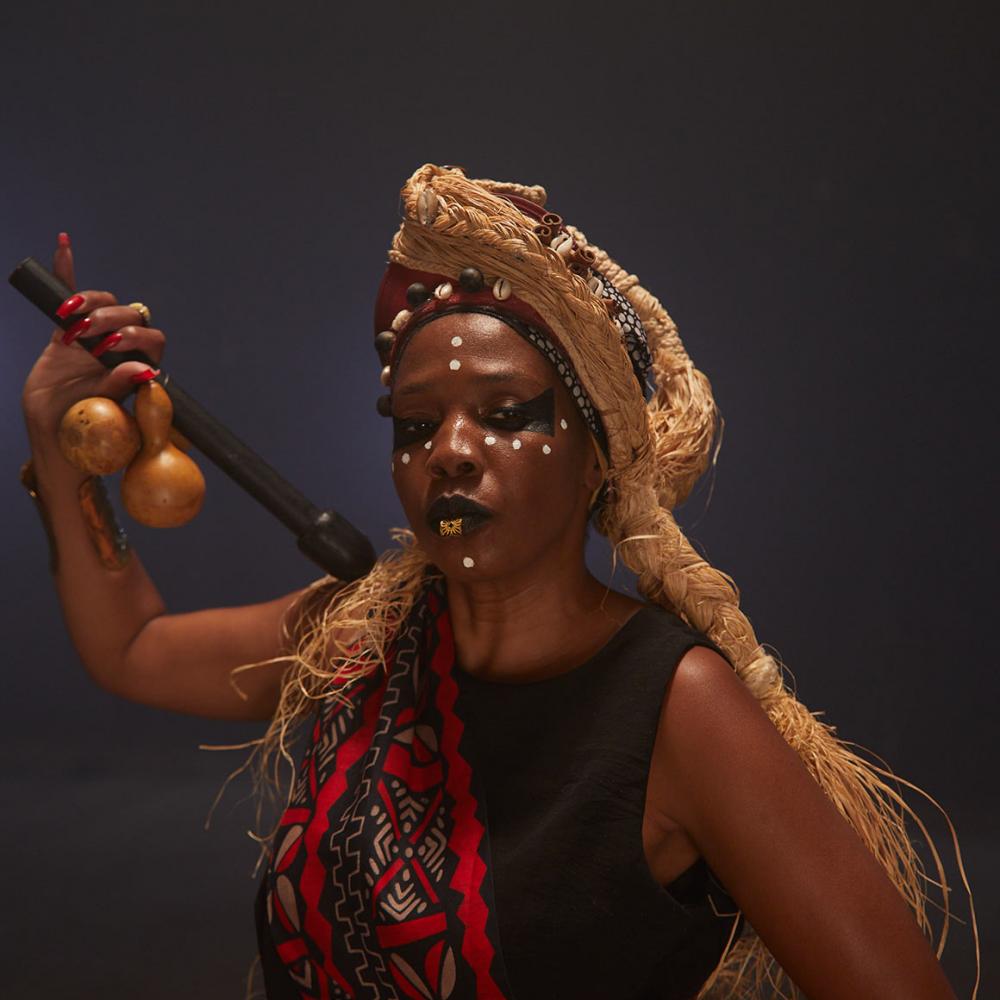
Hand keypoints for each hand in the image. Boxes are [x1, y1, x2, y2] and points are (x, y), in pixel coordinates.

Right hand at [20, 233, 166, 445]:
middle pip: (131, 316)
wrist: (51, 433)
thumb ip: (119, 388)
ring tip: (73, 319)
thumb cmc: (84, 428)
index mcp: (137, 367)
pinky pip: (70, 295)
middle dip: (112, 321)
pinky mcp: (66, 332)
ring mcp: (94, 338)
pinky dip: (67, 270)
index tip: (109, 349)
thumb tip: (144, 369)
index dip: (135, 338)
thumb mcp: (101, 411)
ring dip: (92, 303)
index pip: (152, 340)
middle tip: (88, 340)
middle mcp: (120, 349)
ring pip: (105, 304)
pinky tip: (64, 245)